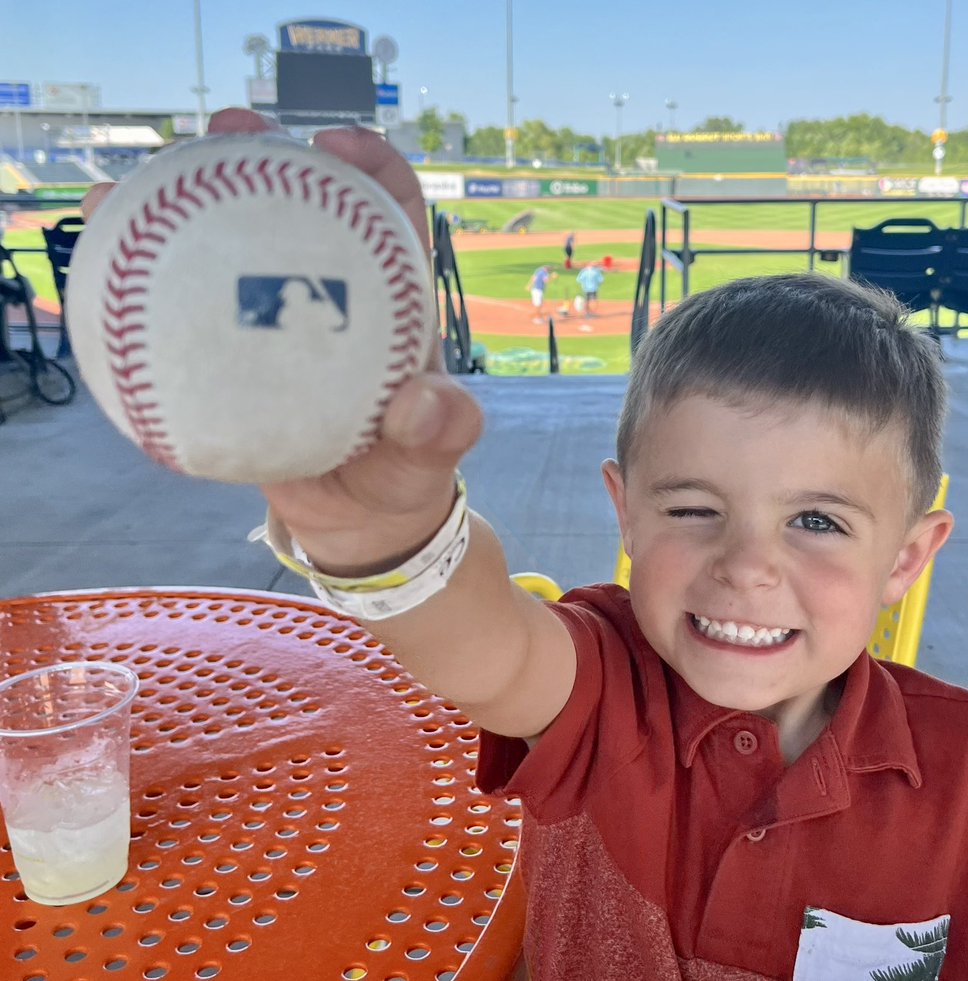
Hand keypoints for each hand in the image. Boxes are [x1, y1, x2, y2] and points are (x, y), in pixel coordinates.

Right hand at [82, 108, 481, 576]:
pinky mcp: (231, 353)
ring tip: (135, 185)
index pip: (390, 206)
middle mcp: (333, 292)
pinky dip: (147, 282)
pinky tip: (107, 261)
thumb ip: (442, 431)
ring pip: (232, 242)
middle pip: (299, 201)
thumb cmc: (403, 474)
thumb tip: (426, 406)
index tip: (335, 145)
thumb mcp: (430, 458)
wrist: (356, 518)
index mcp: (392, 299)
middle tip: (228, 130)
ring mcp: (275, 318)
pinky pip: (186, 309)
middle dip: (264, 150)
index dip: (370, 162)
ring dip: (187, 201)